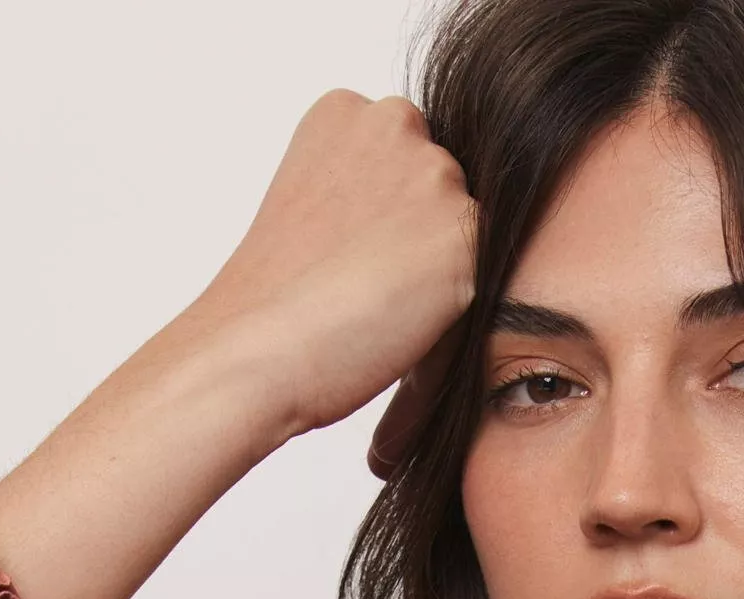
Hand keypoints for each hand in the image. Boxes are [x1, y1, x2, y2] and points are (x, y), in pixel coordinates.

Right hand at [186, 90, 478, 443]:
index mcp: (344, 109)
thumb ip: (361, 184)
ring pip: (462, 227)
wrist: (262, 345)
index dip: (382, 212)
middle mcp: (395, 123)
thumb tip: (411, 213)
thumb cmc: (272, 296)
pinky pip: (480, 272)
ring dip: (438, 266)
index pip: (400, 155)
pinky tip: (404, 320)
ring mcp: (435, 177)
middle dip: (417, 230)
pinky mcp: (466, 234)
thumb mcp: (306, 200)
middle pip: (439, 181)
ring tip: (382, 302)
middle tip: (367, 279)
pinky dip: (452, 303)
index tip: (346, 246)